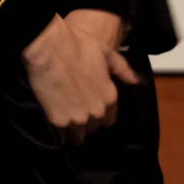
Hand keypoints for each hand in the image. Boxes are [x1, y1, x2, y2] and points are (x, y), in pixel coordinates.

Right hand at [21, 12, 138, 145]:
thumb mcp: (106, 52)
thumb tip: (134, 80)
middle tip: (74, 111)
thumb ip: (122, 69)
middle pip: (92, 129)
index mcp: (109, 97)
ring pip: (77, 138)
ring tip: (63, 121)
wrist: (48, 47)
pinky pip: (59, 138)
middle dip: (85, 123)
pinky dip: (56, 134)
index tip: (89, 108)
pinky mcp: (58, 121)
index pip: (109, 120)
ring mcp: (77, 119)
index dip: (99, 115)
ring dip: (71, 132)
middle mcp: (96, 111)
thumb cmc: (76, 45)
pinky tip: (52, 124)